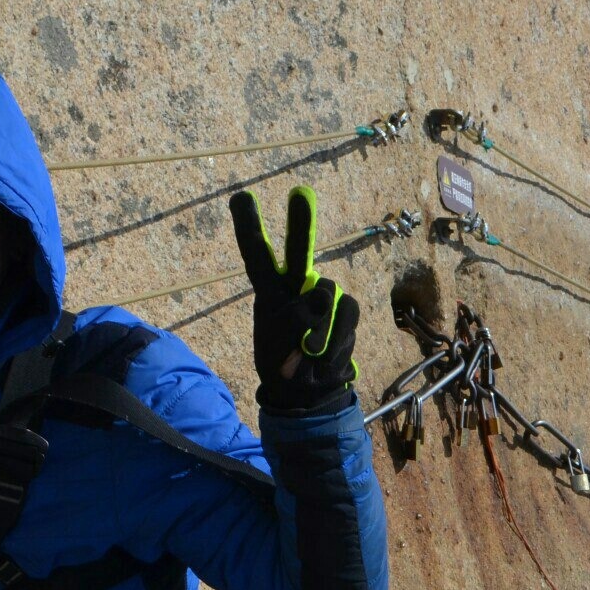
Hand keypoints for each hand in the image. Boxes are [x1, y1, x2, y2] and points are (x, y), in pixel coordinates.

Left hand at [230, 185, 359, 413]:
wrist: (308, 393)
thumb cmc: (281, 365)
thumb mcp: (276, 348)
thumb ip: (295, 320)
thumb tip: (325, 295)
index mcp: (268, 291)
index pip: (257, 255)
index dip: (250, 226)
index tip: (242, 196)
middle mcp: (295, 286)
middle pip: (299, 250)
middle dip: (300, 222)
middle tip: (300, 195)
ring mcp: (323, 297)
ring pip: (327, 293)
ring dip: (320, 328)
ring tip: (308, 354)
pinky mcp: (345, 311)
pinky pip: (347, 314)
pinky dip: (338, 337)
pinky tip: (328, 357)